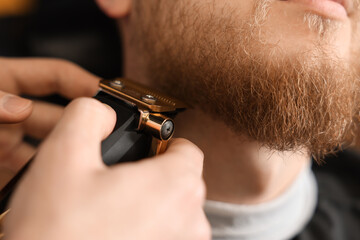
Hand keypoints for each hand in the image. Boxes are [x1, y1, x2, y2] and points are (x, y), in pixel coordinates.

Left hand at [0, 58, 98, 187]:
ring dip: (65, 155)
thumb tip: (20, 107)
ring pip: (48, 147)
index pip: (56, 76)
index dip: (84, 82)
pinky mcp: (1, 165)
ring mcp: (6, 140)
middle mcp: (11, 112)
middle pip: (59, 116)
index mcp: (4, 82)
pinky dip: (42, 179)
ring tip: (81, 164)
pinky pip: (28, 172)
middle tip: (103, 136)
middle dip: (82, 125)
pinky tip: (52, 185)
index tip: (108, 95)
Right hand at [4, 98, 209, 239]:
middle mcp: (190, 221)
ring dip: (151, 203)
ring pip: (175, 209)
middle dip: (154, 172)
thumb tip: (103, 111)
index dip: (163, 142)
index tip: (141, 148)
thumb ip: (88, 116)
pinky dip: (148, 227)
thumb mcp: (63, 156)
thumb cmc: (57, 232)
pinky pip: (166, 234)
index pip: (187, 148)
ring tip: (112, 207)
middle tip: (118, 179)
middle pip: (182, 179)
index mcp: (175, 186)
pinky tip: (115, 229)